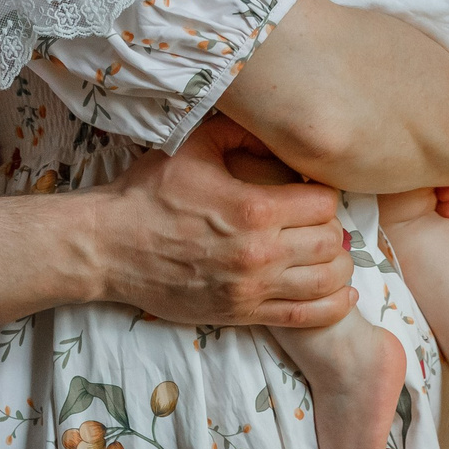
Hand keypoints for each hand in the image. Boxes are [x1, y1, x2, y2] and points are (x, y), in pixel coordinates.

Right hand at [91, 117, 354, 329]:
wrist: (110, 246)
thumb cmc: (149, 193)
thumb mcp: (192, 146)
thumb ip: (240, 134)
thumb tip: (277, 132)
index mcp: (253, 208)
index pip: (323, 204)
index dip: (323, 194)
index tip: (310, 192)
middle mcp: (260, 252)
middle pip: (332, 243)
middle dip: (331, 228)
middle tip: (316, 221)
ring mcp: (253, 288)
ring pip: (328, 282)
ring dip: (337, 266)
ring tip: (328, 253)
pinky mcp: (244, 313)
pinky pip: (307, 316)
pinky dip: (332, 305)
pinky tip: (338, 293)